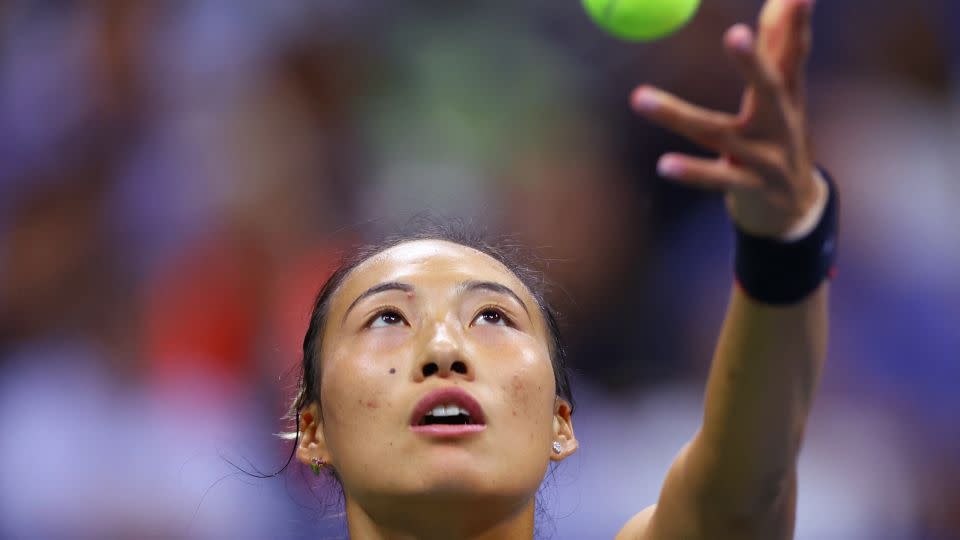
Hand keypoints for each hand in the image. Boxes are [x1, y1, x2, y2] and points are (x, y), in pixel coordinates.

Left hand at [630, 0, 818, 237]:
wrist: (795, 206)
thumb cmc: (778, 137)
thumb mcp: (782, 95)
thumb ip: (780, 45)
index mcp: (786, 96)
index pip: (792, 54)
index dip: (796, 25)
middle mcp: (780, 123)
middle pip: (768, 87)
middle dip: (752, 61)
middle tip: (736, 33)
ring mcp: (766, 158)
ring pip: (717, 133)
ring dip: (677, 116)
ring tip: (639, 98)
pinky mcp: (749, 187)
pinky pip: (716, 178)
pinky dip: (691, 172)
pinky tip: (663, 165)